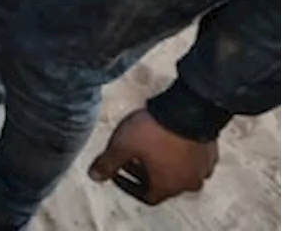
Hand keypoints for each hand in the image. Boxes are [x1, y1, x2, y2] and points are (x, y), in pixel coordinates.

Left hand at [89, 109, 219, 205]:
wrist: (190, 108)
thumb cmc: (154, 131)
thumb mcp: (122, 146)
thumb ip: (107, 163)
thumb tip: (93, 177)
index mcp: (169, 187)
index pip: (147, 197)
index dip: (128, 186)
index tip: (116, 172)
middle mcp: (190, 183)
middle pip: (163, 184)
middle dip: (143, 173)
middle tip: (129, 157)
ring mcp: (204, 168)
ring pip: (179, 171)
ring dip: (162, 163)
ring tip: (147, 147)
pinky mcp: (212, 151)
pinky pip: (192, 158)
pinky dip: (178, 154)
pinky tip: (168, 138)